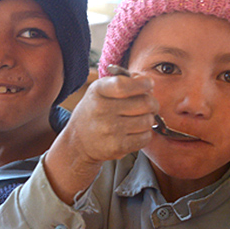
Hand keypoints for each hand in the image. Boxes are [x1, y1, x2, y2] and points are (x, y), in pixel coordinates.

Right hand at [43, 71, 158, 203]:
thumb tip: (147, 82)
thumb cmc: (94, 112)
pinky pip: (145, 138)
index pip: (125, 85)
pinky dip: (144, 134)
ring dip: (148, 120)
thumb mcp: (100, 91)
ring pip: (148, 121)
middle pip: (145, 102)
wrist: (78, 143)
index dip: (143, 83)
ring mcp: (110, 130)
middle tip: (148, 105)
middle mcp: (102, 109)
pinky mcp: (117, 147)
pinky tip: (135, 132)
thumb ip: (123, 81)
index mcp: (98, 91)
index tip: (148, 84)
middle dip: (152, 103)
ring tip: (138, 120)